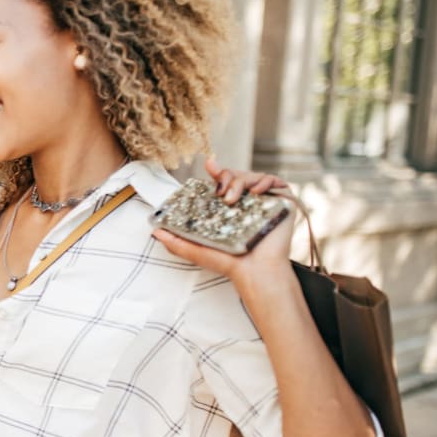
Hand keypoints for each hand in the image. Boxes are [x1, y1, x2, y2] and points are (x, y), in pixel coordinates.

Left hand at [152, 157, 293, 288]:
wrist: (255, 270)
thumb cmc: (229, 262)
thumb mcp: (195, 250)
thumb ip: (175, 240)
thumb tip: (154, 231)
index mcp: (228, 208)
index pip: (222, 183)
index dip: (217, 171)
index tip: (209, 166)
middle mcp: (247, 202)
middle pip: (236, 175)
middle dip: (226, 177)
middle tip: (220, 192)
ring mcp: (265, 200)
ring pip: (252, 175)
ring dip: (240, 182)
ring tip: (233, 199)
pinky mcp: (282, 201)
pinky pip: (275, 180)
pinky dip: (265, 181)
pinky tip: (256, 192)